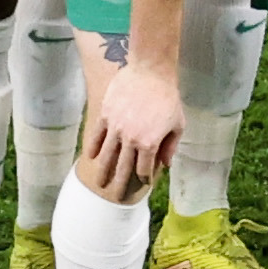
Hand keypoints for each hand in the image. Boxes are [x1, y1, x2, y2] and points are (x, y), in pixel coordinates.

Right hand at [82, 62, 182, 194]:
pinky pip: (95, 136)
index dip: (144, 178)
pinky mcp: (105, 115)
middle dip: (121, 185)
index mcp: (149, 143)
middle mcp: (130, 139)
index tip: (142, 183)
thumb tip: (165, 164)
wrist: (151, 71)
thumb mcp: (178, 124)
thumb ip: (170, 146)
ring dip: (103, 171)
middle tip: (117, 197)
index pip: (144, 169)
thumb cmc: (168, 97)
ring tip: (99, 183)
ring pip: (106, 156)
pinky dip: (92, 147)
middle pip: (123, 168)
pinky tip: (89, 157)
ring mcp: (115, 128)